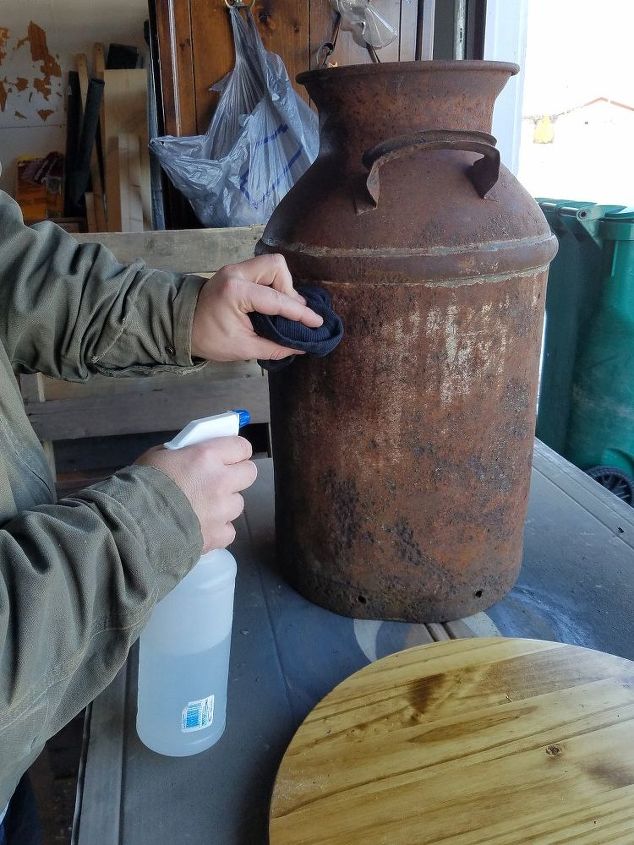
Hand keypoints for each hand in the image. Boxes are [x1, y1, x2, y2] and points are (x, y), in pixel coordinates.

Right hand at [136, 437, 256, 551]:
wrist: (131, 527)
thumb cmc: (140, 486)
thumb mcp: (159, 456)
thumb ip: (185, 454)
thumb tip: (196, 455)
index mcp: (207, 456)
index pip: (241, 447)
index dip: (236, 451)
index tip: (229, 456)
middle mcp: (220, 481)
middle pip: (249, 473)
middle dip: (236, 475)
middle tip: (218, 480)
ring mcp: (222, 510)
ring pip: (237, 504)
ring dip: (224, 504)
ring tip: (201, 509)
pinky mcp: (218, 535)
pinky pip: (228, 530)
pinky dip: (217, 529)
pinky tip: (200, 528)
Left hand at [191, 253, 323, 362]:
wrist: (180, 324)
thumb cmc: (208, 338)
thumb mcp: (242, 348)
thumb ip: (275, 346)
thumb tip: (301, 346)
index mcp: (236, 292)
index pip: (277, 299)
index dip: (300, 313)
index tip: (316, 323)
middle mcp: (236, 273)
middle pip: (277, 266)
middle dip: (290, 289)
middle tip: (292, 313)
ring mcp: (235, 269)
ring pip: (271, 264)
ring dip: (282, 285)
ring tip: (284, 308)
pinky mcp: (235, 271)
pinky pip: (263, 270)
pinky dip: (273, 284)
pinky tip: (274, 303)